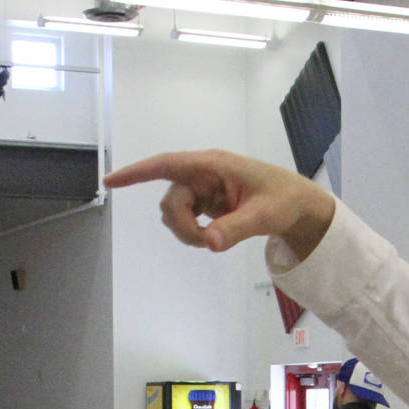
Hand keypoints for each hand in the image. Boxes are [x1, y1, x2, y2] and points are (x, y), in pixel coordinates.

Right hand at [102, 150, 336, 257]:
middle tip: (206, 242)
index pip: (167, 165)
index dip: (137, 173)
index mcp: (213, 165)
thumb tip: (209, 242)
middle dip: (182, 225)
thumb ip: (235, 229)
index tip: (111, 181)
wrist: (298, 205)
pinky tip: (214, 236)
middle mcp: (203, 174)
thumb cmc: (284, 200)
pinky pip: (185, 220)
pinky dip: (194, 234)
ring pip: (174, 213)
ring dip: (187, 232)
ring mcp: (203, 189)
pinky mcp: (206, 203)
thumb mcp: (264, 215)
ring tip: (216, 239)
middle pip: (170, 200)